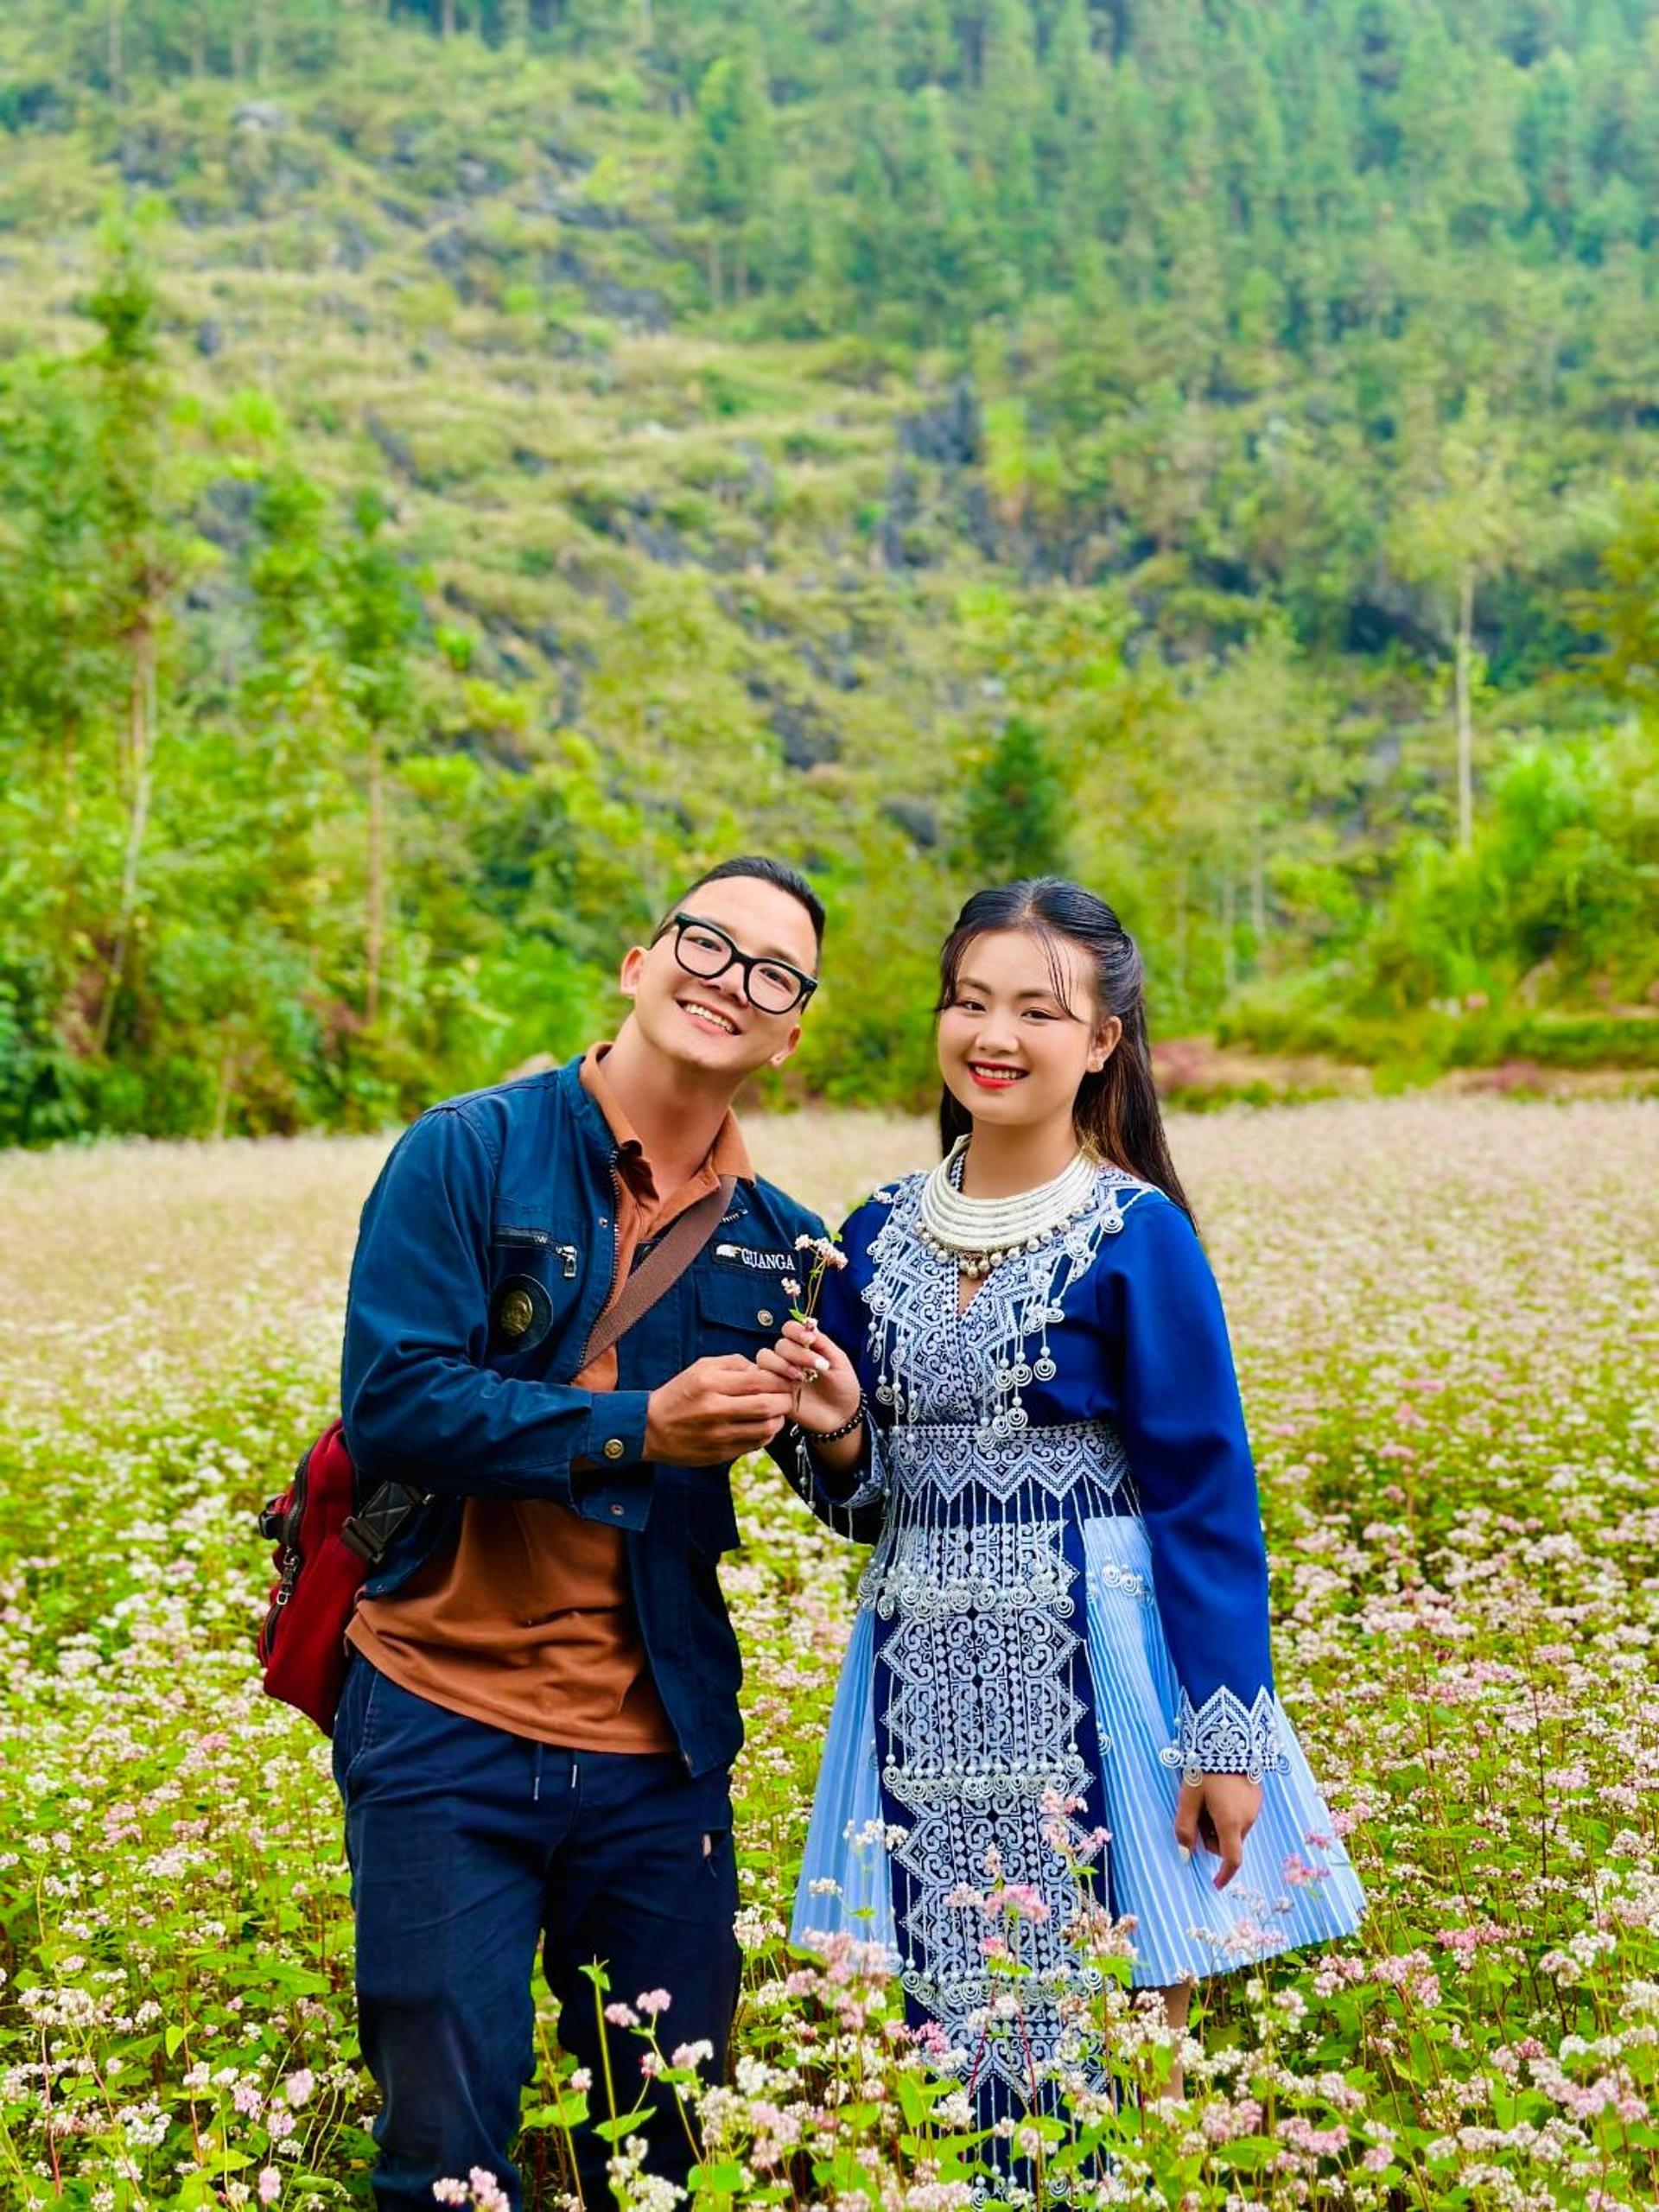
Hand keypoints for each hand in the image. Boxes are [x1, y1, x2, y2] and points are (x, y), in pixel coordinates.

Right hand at [644, 1356, 795, 1465]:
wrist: (651, 1428)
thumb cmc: (680, 1394)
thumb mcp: (700, 1368)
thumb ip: (734, 1363)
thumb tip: (763, 1368)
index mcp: (710, 1383)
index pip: (759, 1380)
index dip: (780, 1379)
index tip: (787, 1378)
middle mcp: (714, 1410)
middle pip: (768, 1405)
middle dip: (786, 1400)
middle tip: (788, 1396)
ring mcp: (718, 1435)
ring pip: (766, 1429)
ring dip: (779, 1419)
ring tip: (776, 1411)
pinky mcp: (720, 1454)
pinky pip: (755, 1445)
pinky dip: (766, 1435)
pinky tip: (762, 1426)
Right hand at [756, 1318, 860, 1433]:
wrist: (842, 1416)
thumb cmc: (843, 1387)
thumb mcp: (839, 1362)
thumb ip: (822, 1343)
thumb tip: (807, 1324)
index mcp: (805, 1346)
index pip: (789, 1329)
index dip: (795, 1331)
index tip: (809, 1339)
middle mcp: (789, 1358)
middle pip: (779, 1345)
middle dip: (796, 1353)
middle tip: (816, 1366)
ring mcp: (780, 1375)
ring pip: (765, 1359)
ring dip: (781, 1365)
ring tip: (801, 1378)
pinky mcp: (774, 1392)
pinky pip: (761, 1381)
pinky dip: (772, 1381)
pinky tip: (791, 1389)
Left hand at [1174, 1774, 1262, 1890]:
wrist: (1229, 1738)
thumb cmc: (1205, 1769)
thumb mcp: (1188, 1798)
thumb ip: (1184, 1828)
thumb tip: (1185, 1854)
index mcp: (1231, 1823)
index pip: (1232, 1860)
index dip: (1224, 1875)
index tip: (1215, 1883)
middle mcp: (1248, 1819)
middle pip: (1228, 1842)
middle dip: (1211, 1836)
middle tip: (1196, 1813)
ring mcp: (1255, 1808)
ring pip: (1234, 1828)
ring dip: (1219, 1822)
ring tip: (1206, 1797)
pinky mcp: (1257, 1796)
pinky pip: (1241, 1814)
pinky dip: (1228, 1811)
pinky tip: (1218, 1790)